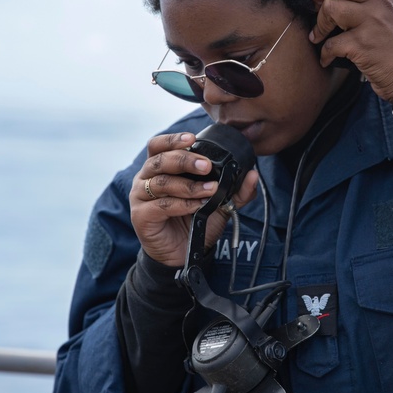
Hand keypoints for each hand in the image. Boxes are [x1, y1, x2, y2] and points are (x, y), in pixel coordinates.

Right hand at [130, 131, 259, 266]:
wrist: (183, 253)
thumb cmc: (195, 222)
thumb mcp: (219, 204)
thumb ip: (235, 190)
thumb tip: (252, 175)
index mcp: (159, 168)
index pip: (158, 145)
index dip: (173, 140)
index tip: (192, 139)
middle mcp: (146, 179)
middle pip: (160, 160)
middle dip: (185, 160)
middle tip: (207, 166)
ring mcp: (140, 197)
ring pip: (162, 182)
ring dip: (189, 185)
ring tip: (209, 190)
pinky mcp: (140, 215)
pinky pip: (161, 205)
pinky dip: (183, 204)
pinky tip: (198, 206)